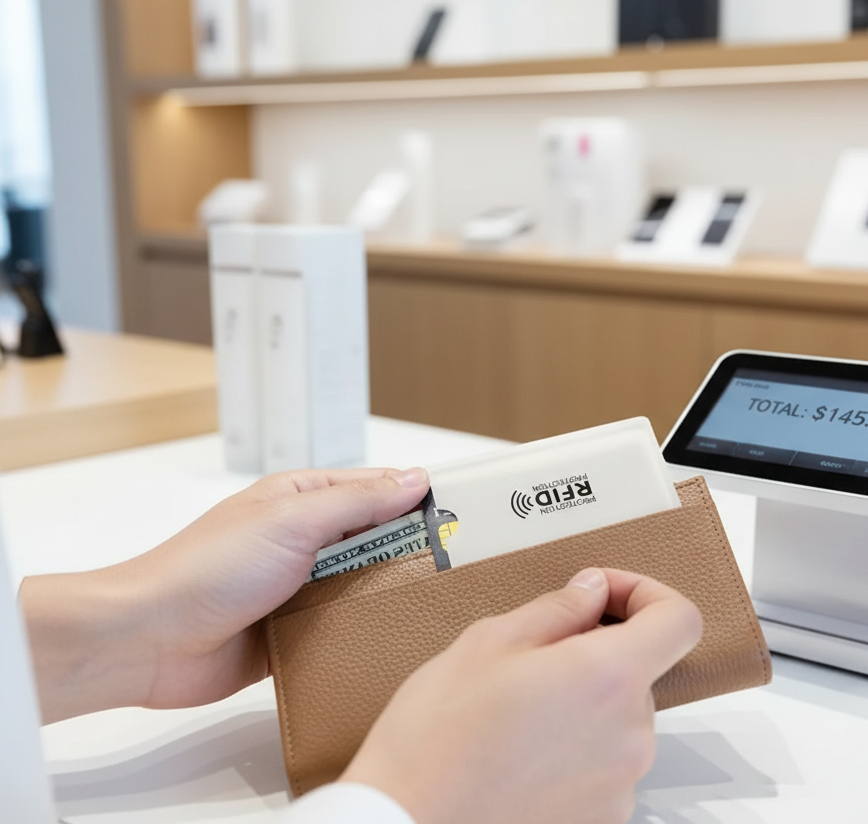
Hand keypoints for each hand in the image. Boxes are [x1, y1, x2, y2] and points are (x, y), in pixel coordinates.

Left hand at [22, 467, 429, 722]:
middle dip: (414, 552)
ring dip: (391, 595)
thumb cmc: (209, 569)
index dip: (418, 500)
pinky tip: (398, 638)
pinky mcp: (295, 634)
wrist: (149, 641)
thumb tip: (415, 478)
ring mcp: (300, 588)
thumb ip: (357, 501)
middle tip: (464, 567)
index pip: (376, 489)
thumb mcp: (292, 521)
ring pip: (364, 587)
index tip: (465, 514)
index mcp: (302, 499)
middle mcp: (304, 541)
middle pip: (376, 540)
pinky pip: (344, 630)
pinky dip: (366, 632)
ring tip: (442, 605)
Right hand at [341, 567, 702, 823]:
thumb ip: (556, 609)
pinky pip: (603, 767)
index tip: (607, 595)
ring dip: (581, 707)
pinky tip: (519, 755)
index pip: (678, 619)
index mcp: (608, 677)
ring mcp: (621, 784)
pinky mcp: (604, 819)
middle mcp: (630, 734)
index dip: (646, 594)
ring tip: (513, 717)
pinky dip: (573, 753)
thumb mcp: (487, 644)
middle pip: (639, 673)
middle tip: (529, 661)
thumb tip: (590, 592)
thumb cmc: (435, 745)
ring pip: (617, 721)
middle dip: (593, 655)